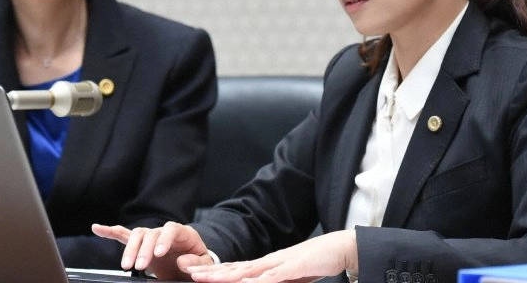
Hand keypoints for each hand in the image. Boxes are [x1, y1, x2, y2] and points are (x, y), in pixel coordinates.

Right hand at [91, 222, 211, 280]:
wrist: (191, 264)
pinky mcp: (141, 244)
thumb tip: (182, 261)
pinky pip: (124, 235)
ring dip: (129, 249)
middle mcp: (164, 231)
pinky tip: (97, 228)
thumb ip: (196, 262)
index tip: (158, 253)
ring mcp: (151, 237)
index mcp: (182, 233)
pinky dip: (110, 232)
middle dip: (143, 249)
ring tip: (126, 266)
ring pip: (136, 235)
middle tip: (140, 266)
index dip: (164, 239)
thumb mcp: (205, 263)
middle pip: (150, 233)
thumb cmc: (198, 262)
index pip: (171, 229)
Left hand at [184, 230, 357, 282]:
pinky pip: (271, 277)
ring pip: (246, 272)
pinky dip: (256, 281)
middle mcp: (268, 262)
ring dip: (224, 276)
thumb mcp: (290, 278)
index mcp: (266, 265)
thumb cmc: (317, 263)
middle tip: (186, 271)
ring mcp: (279, 263)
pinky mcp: (293, 267)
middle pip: (233, 268)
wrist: (340, 248)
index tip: (194, 274)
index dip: (214, 272)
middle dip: (209, 271)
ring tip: (204, 278)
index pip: (235, 269)